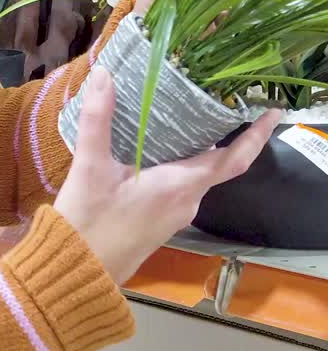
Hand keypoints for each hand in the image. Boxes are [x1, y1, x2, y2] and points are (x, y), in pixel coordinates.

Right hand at [55, 67, 279, 285]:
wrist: (76, 275)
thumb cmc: (87, 225)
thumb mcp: (90, 168)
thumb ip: (98, 120)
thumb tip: (104, 76)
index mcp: (179, 186)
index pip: (234, 159)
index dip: (256, 135)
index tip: (273, 112)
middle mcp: (186, 203)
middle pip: (216, 164)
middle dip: (221, 133)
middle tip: (215, 100)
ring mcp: (174, 217)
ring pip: (196, 177)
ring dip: (197, 150)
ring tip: (185, 118)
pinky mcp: (160, 225)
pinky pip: (180, 188)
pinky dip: (179, 166)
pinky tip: (157, 151)